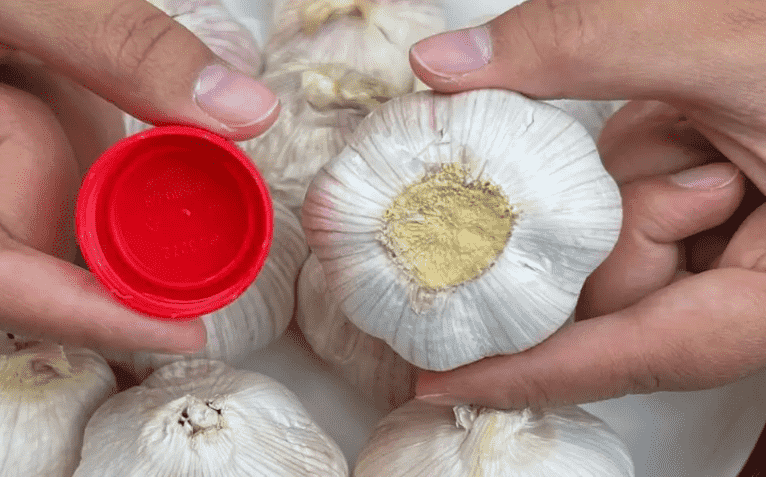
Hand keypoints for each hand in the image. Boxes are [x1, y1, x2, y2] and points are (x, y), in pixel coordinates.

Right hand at [0, 0, 279, 353]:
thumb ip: (111, 44)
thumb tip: (235, 111)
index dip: (87, 311)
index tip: (177, 328)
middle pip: (29, 236)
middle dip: (53, 146)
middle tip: (3, 61)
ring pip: (49, 193)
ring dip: (57, 113)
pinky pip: (47, 157)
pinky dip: (57, 107)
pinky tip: (6, 60)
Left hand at [411, 0, 765, 407]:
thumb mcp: (734, 44)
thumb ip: (586, 48)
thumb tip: (444, 64)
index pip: (630, 353)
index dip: (526, 371)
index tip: (440, 382)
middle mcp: (751, 288)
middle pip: (619, 293)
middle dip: (625, 216)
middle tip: (704, 159)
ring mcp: (731, 248)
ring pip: (621, 241)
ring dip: (642, 171)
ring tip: (721, 128)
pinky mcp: (718, 209)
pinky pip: (640, 201)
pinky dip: (647, 157)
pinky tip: (703, 126)